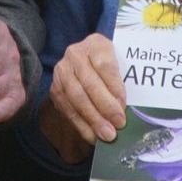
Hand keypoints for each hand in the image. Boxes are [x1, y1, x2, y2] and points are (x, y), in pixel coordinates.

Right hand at [47, 32, 126, 146]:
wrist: (85, 59)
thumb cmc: (109, 65)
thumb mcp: (119, 62)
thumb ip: (123, 80)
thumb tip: (126, 110)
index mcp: (95, 44)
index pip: (105, 65)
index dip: (114, 86)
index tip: (124, 105)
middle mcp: (75, 55)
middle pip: (89, 83)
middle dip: (105, 107)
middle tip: (118, 125)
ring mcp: (62, 72)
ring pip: (77, 98)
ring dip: (93, 119)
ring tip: (107, 135)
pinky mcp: (55, 89)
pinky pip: (68, 110)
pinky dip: (82, 125)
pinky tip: (93, 136)